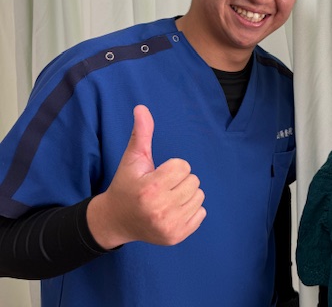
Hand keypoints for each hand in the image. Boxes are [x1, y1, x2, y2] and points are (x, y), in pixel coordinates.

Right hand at [87, 105, 205, 248]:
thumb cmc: (127, 185)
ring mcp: (169, 225)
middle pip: (193, 181)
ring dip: (186, 194)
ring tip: (167, 199)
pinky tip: (172, 211)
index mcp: (150, 187)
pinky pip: (201, 213)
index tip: (158, 175)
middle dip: (180, 180)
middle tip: (162, 188)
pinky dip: (191, 210)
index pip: (183, 166)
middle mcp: (160, 209)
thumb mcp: (132, 159)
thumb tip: (142, 108)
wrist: (116, 220)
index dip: (172, 167)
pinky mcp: (176, 237)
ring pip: (199, 196)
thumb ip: (141, 134)